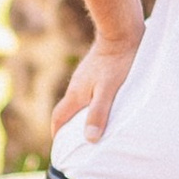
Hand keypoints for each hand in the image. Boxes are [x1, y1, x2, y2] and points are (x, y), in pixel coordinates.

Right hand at [51, 26, 141, 145]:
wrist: (120, 30)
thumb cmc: (117, 62)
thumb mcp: (109, 90)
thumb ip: (99, 113)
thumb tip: (89, 139)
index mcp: (75, 94)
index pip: (58, 118)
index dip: (57, 134)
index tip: (60, 147)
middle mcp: (77, 85)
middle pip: (67, 110)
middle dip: (68, 127)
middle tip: (76, 143)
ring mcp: (86, 76)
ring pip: (79, 100)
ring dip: (81, 114)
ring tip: (93, 127)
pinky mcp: (96, 69)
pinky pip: (89, 91)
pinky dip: (91, 102)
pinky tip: (106, 104)